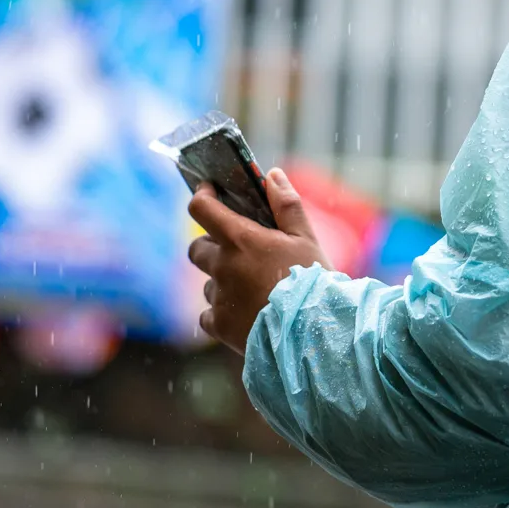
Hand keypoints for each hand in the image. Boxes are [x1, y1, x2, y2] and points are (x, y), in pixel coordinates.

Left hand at [187, 168, 325, 354]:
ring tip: (253, 289)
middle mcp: (222, 266)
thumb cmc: (312, 281)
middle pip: (196, 248)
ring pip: (208, 283)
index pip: (201, 208)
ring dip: (222, 281)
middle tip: (237, 251)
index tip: (208, 191)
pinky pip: (209, 314)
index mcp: (240, 240)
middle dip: (211, 246)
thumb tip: (273, 175)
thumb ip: (287, 205)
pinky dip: (222, 312)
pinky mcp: (219, 325)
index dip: (201, 196)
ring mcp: (218, 297)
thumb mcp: (306, 238)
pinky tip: (246, 313)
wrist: (312, 332)